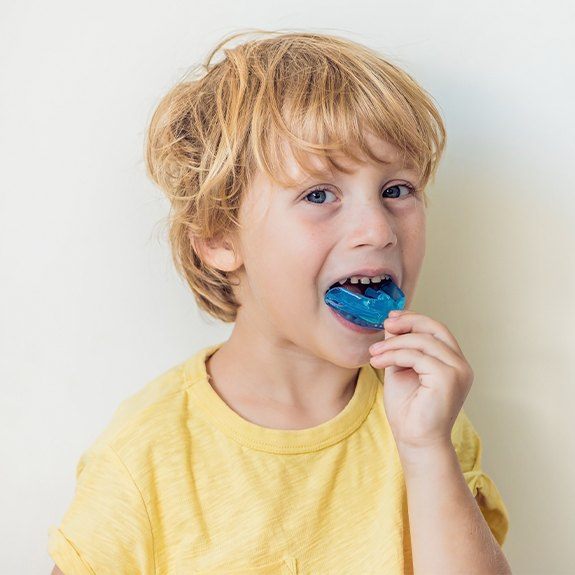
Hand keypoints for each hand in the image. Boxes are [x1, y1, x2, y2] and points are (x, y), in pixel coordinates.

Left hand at [368, 310, 473, 456]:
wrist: (414, 441)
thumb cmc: (408, 411)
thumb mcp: (400, 370)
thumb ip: (400, 348)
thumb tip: (392, 324)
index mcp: (452, 363)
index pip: (436, 330)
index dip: (414, 319)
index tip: (391, 317)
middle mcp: (461, 365)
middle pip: (435, 329)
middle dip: (408, 322)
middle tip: (385, 324)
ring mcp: (458, 371)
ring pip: (423, 341)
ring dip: (393, 343)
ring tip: (373, 353)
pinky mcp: (448, 378)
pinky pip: (417, 356)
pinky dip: (394, 355)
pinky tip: (377, 362)